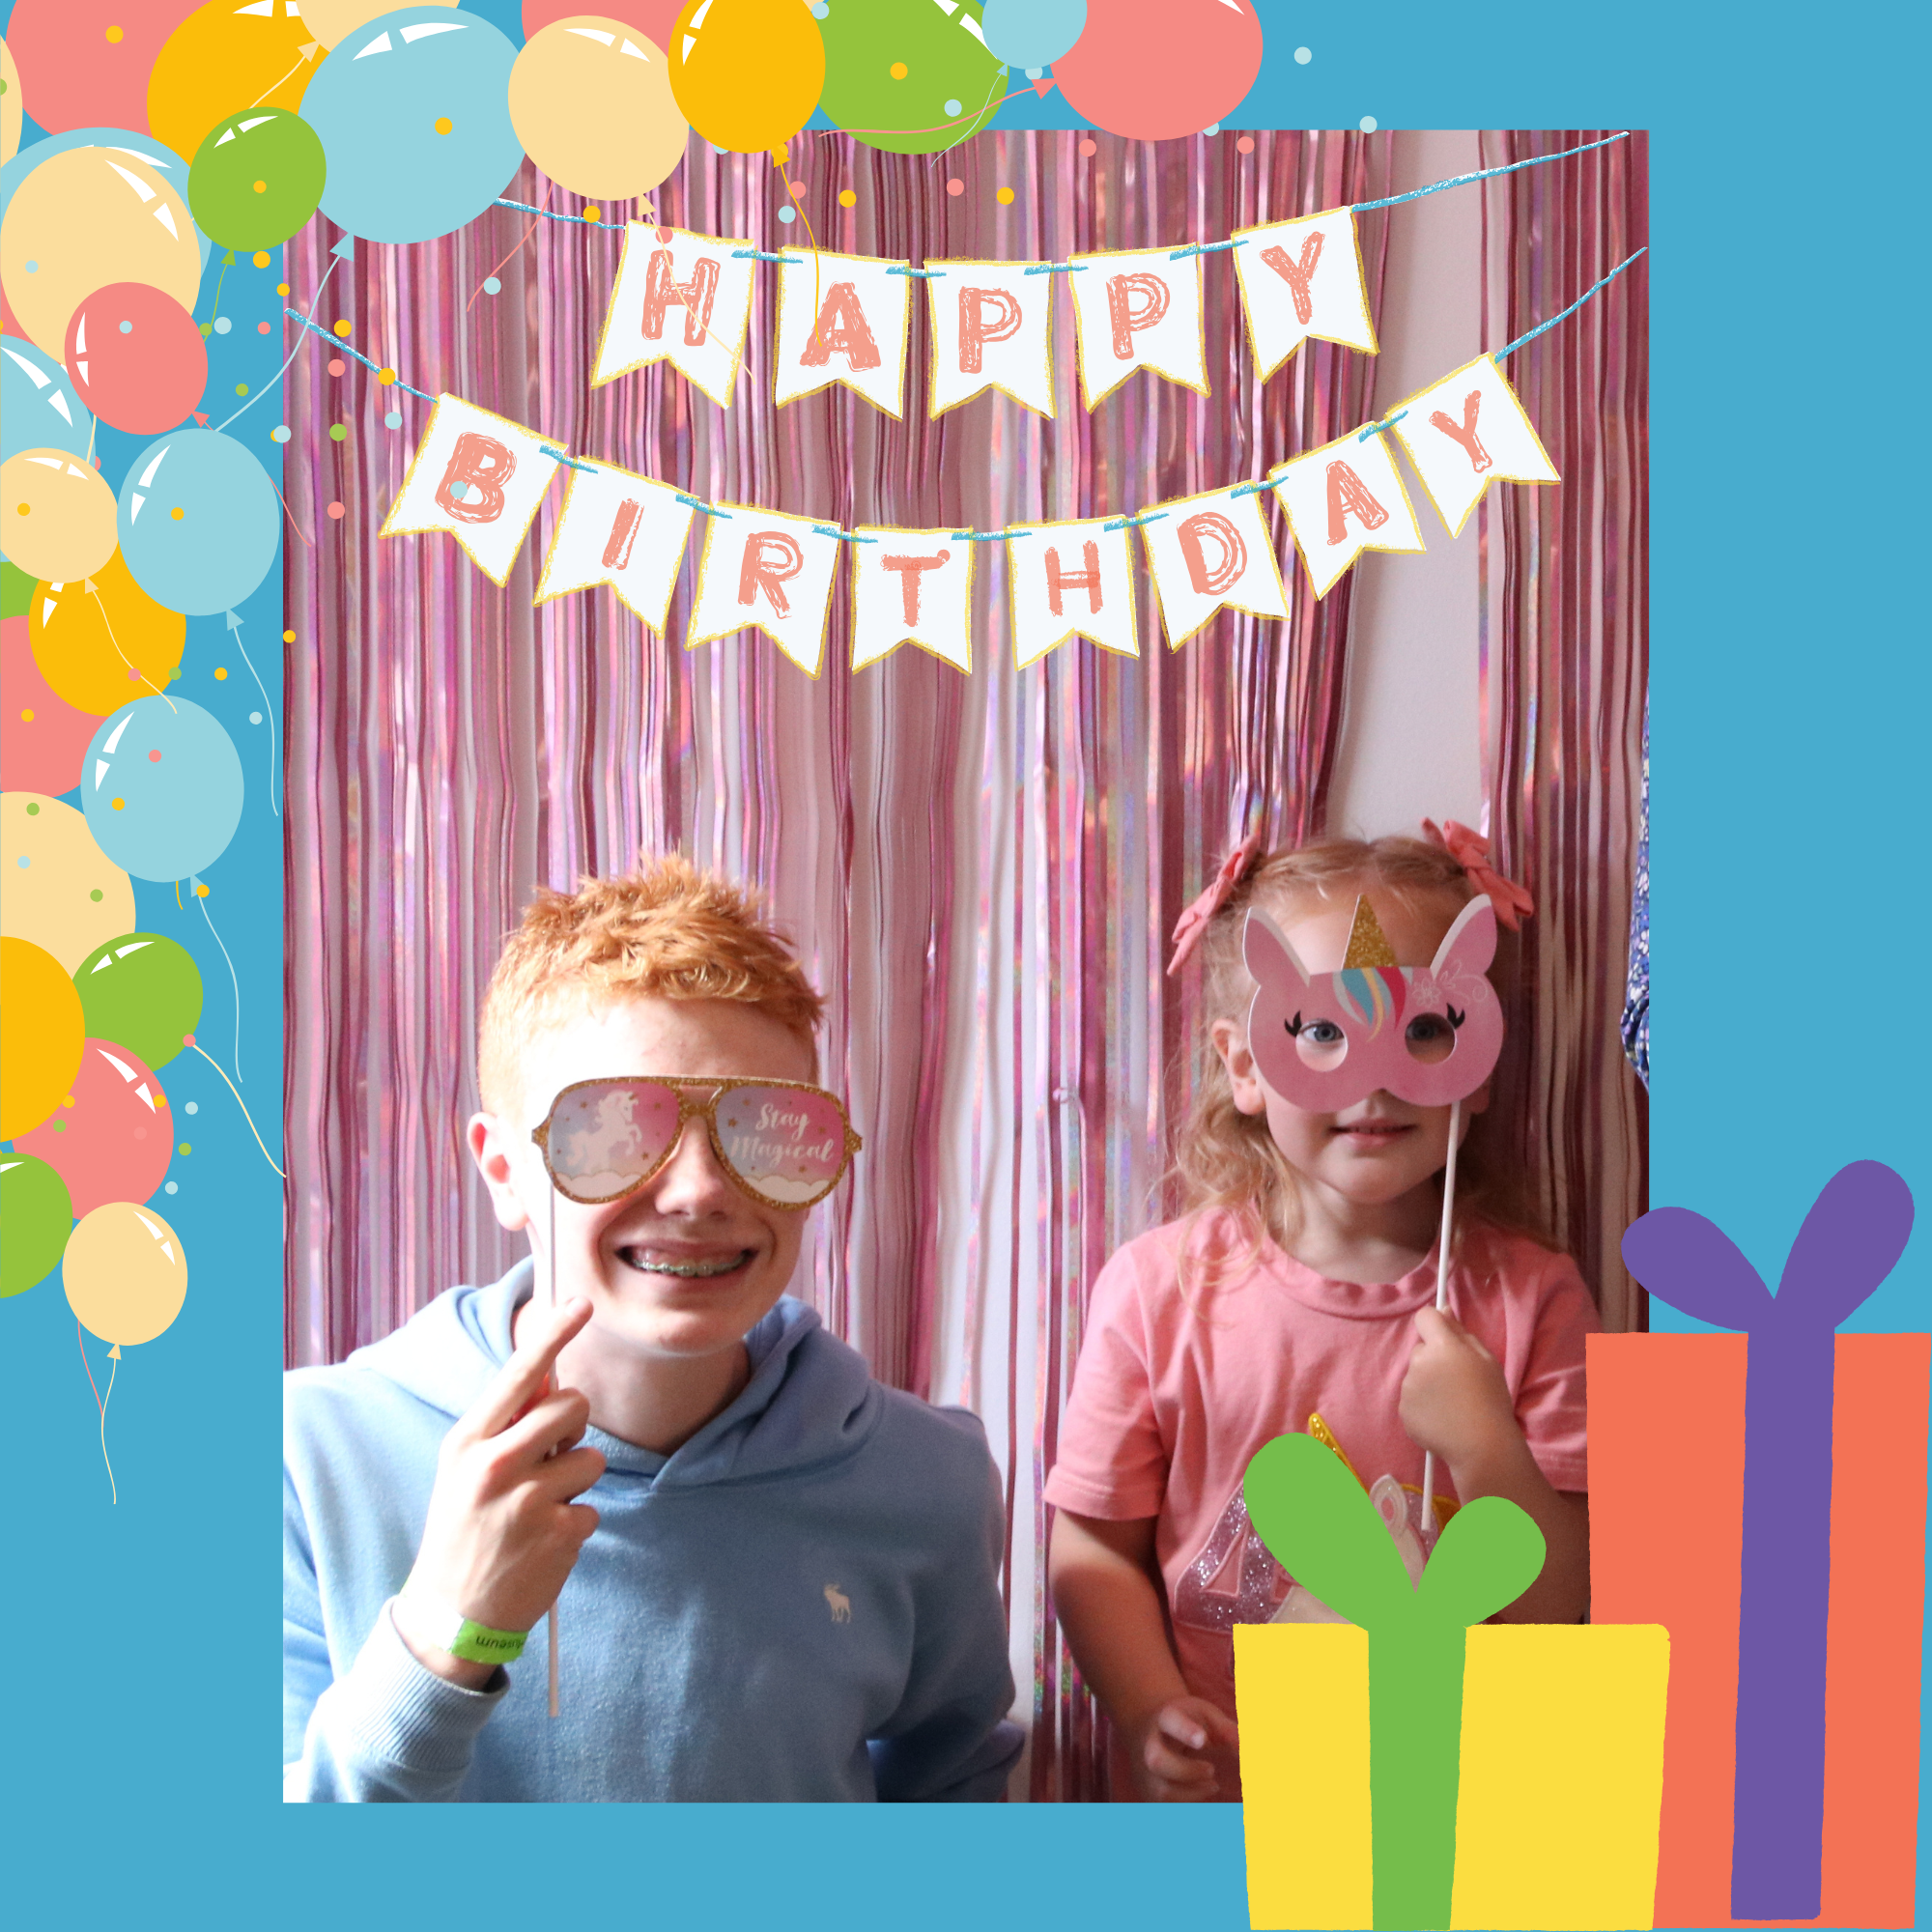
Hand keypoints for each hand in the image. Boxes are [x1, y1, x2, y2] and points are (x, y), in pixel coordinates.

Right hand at [393, 1296, 604, 1686]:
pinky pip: (592, 1507)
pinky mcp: (558, 1534)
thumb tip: (547, 1377)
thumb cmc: (462, 1530)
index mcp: (468, 1442)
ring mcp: (528, 1500)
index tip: (581, 1304)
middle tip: (549, 1456)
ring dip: (576, 1481)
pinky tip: (542, 1544)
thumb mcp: (463, 1470)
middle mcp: (495, 1465)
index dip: (553, 1335)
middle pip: (572, 1406)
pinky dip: (575, 1524)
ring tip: (538, 1509)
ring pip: (591, 1458)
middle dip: (573, 1427)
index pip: (519, 1375)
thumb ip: (504, 1426)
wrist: (449, 1614)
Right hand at [1124, 1697, 1238, 1801]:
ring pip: (1161, 1791)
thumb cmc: (1187, 1721)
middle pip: (1157, 1761)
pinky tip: (1203, 1795)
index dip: (1185, 1732)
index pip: (1171, 1722)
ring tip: (1213, 1785)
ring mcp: (1147, 1771)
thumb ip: (1228, 1731)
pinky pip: (1166, 1809)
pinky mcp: (1150, 1792)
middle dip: (1187, 1771)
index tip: (1202, 1740)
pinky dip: (1188, 1808)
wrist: (1150, 1729)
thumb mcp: (1206, 1716)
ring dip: (1191, 1795)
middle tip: (1211, 1769)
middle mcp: (1149, 1745)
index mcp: (1166, 1718)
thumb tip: (1250, 1751)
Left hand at [1398, 1306, 1521, 1468]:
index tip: (1444, 1336)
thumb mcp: (1486, 1360)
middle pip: (1421, 1349)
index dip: (1434, 1323)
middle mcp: (1419, 1363)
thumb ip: (1461, 1333)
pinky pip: (1411, 1398)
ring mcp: (1407, 1388)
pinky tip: (1441, 1417)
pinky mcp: (1402, 1410)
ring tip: (1451, 1403)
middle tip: (1456, 1381)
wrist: (1482, 1445)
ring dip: (1427, 1382)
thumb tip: (1443, 1310)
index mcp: (1442, 1347)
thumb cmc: (1491, 1399)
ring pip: (1415, 1374)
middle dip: (1434, 1358)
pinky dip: (1422, 1404)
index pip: (1424, 1317)